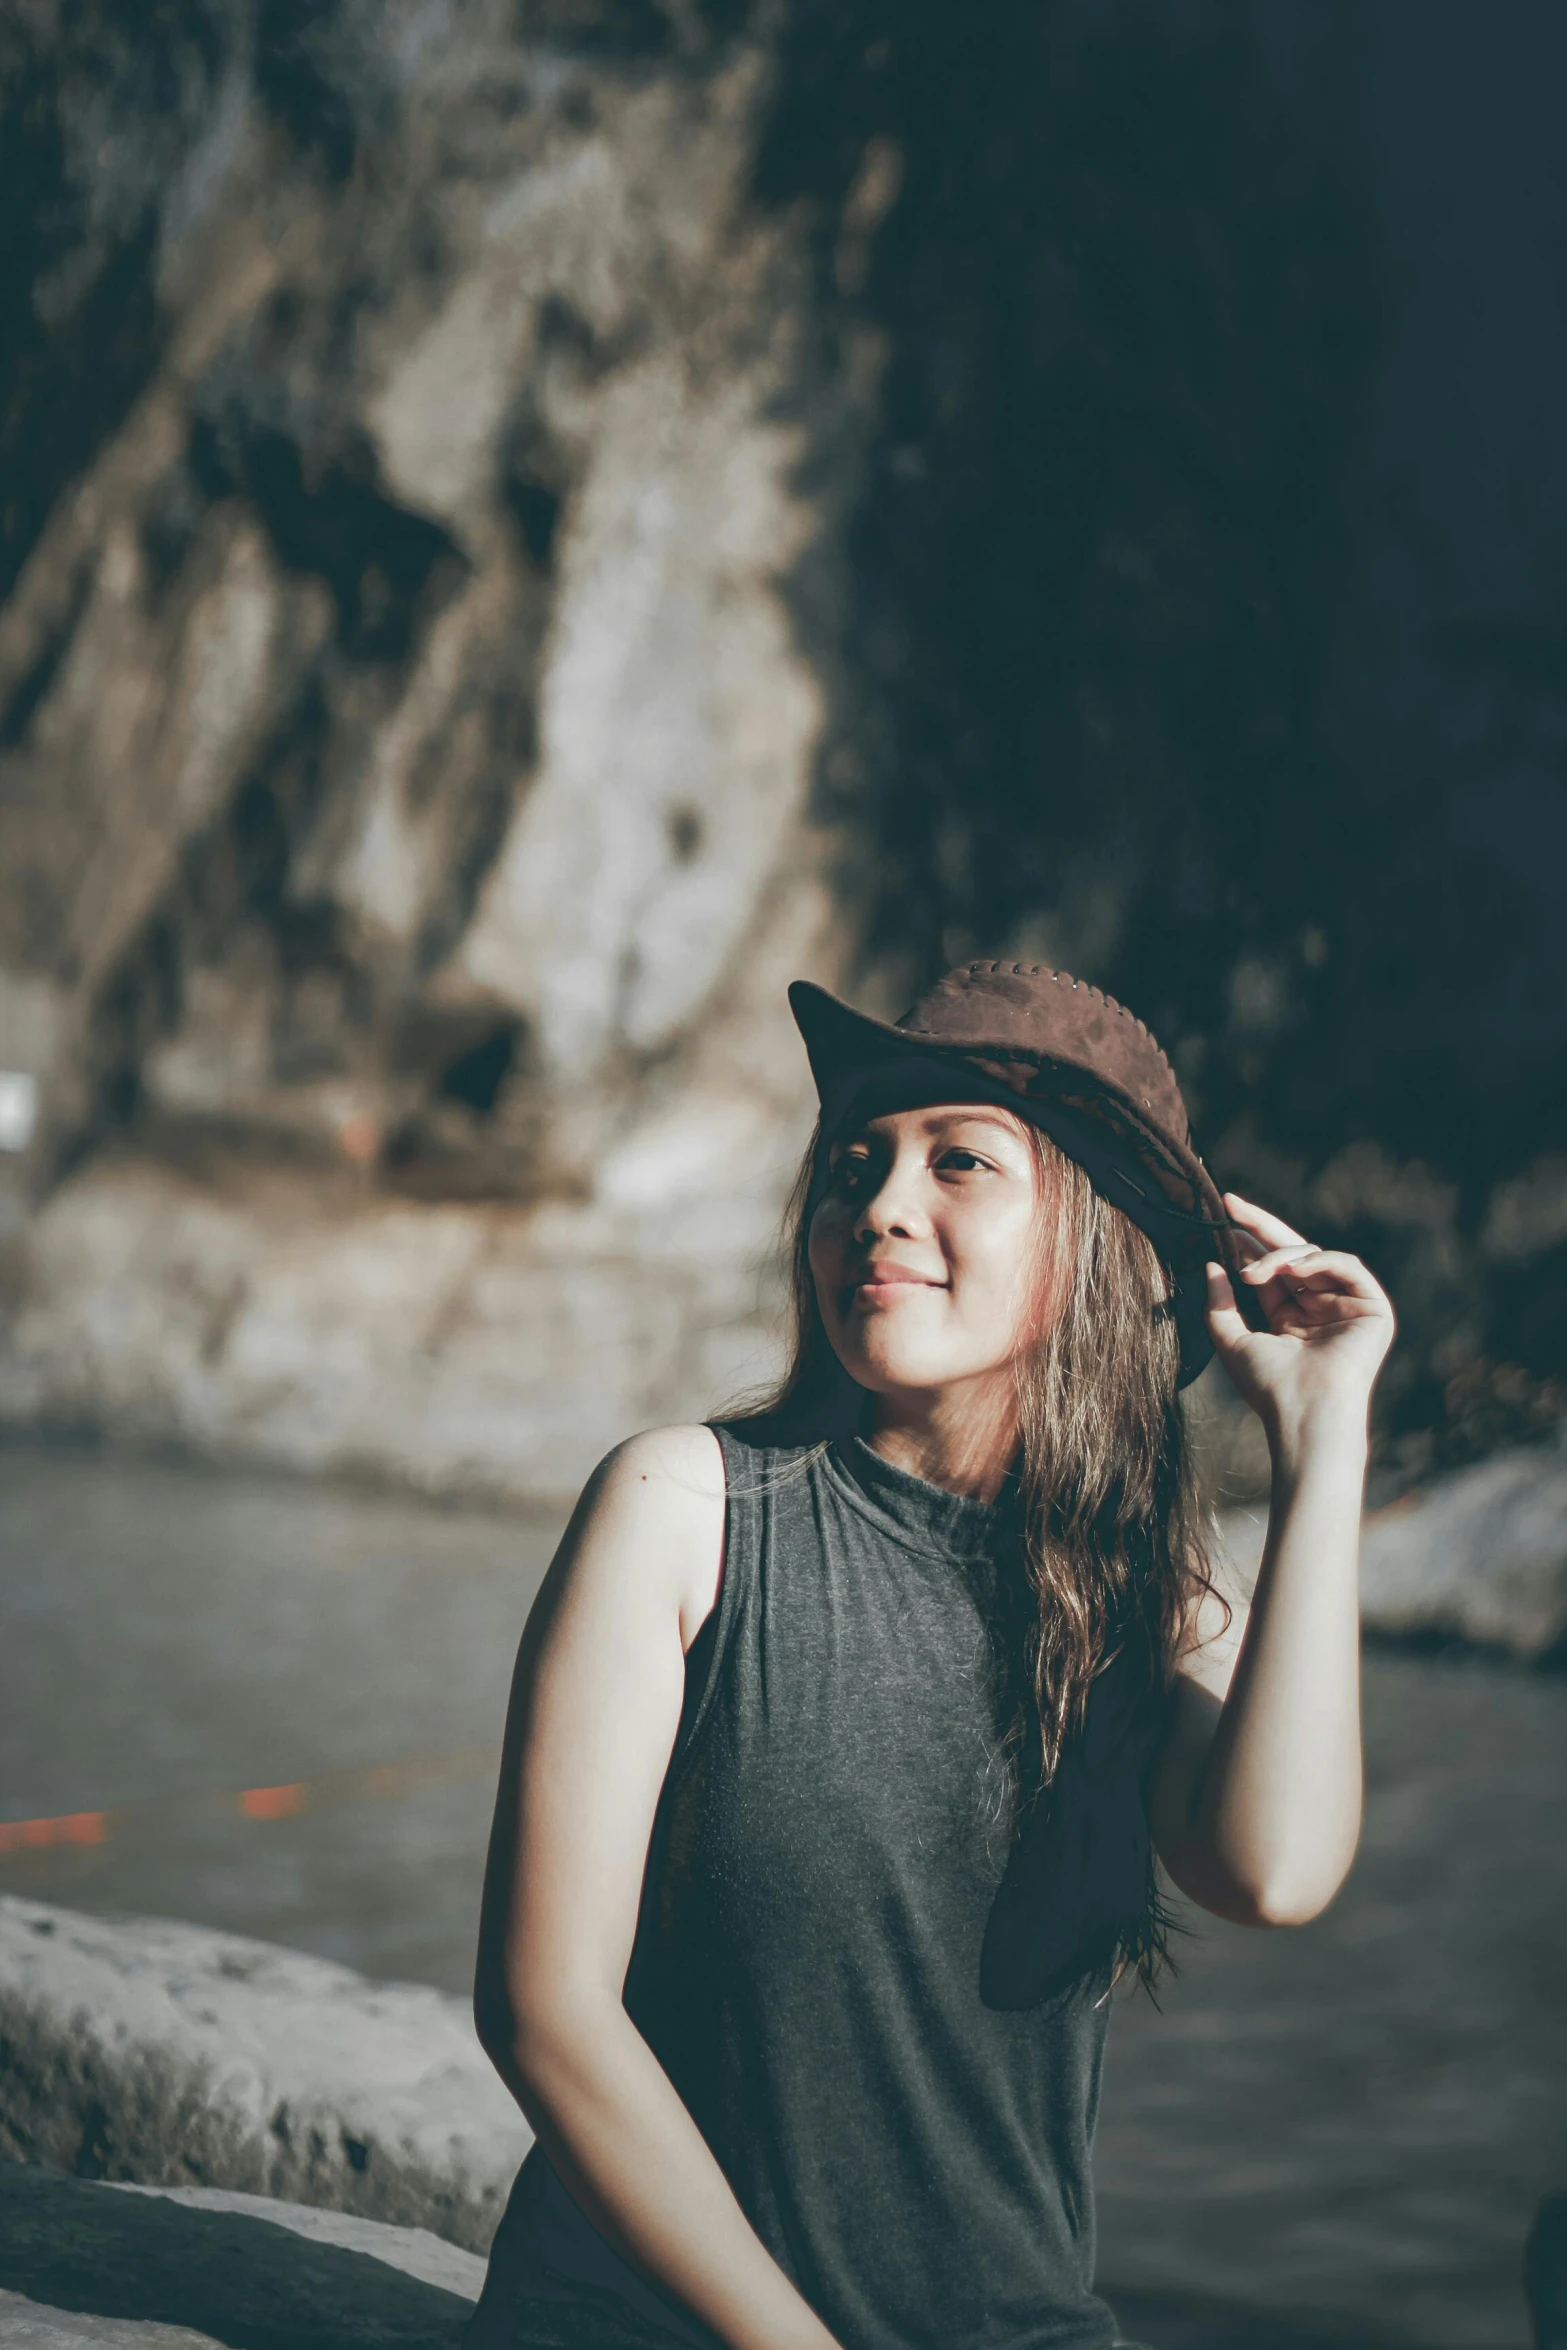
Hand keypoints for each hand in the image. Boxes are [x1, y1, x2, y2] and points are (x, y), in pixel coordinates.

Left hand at [1204, 1192, 1394, 1450]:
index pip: (1271, 1268)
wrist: (1304, 1411)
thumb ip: (1220, 1304)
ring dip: (1280, 1255)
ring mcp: (1347, 1305)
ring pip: (1315, 1256)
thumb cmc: (1269, 1386)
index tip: (1222, 1215)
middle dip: (1261, 1225)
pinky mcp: (1373, 1307)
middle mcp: (1320, 1307)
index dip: (1247, 1241)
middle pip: (1292, 1253)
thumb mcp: (1232, 1340)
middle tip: (1230, 1204)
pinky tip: (1292, 1269)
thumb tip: (1210, 1264)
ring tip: (1253, 1273)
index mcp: (1292, 1316)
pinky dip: (1318, 1260)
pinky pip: (1348, 1266)